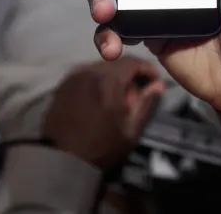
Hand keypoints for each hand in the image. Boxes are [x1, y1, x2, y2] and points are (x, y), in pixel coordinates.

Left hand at [42, 57, 164, 167]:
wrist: (61, 160)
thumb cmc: (101, 147)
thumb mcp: (130, 130)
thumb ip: (146, 104)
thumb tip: (159, 84)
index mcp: (108, 80)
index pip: (132, 61)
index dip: (147, 68)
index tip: (154, 81)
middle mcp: (89, 70)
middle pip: (115, 63)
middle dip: (129, 75)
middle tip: (133, 98)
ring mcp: (73, 76)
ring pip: (99, 67)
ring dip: (112, 77)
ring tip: (114, 99)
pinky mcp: (62, 84)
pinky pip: (84, 73)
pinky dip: (95, 80)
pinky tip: (97, 98)